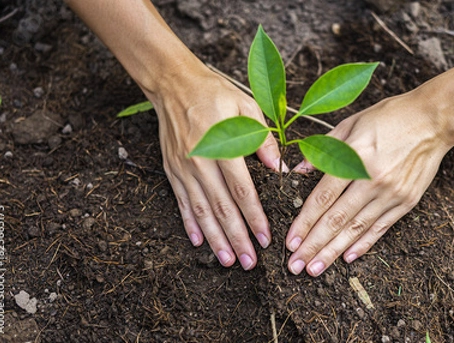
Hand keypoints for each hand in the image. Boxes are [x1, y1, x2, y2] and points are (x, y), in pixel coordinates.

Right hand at [148, 65, 282, 269]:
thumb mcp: (246, 107)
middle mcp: (200, 162)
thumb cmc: (215, 93)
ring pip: (202, 211)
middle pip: (222, 208)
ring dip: (216, 239)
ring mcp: (183, 168)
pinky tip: (199, 242)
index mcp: (222, 147)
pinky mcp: (173, 170)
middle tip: (250, 262)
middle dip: (237, 238)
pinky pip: (182, 202)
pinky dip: (190, 224)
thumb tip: (280, 170)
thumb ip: (263, 140)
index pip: (242, 191)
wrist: (174, 85)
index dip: (254, 218)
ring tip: (228, 260)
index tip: (266, 239)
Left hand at [285, 93, 451, 275]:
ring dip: (333, 252)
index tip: (290, 242)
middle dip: (313, 246)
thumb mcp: (349, 124)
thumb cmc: (388, 117)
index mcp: (354, 158)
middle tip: (295, 266)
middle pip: (336, 220)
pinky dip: (363, 244)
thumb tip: (297, 173)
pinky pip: (380, 228)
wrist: (433, 120)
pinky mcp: (406, 201)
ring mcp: (391, 193)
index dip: (304, 223)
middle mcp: (372, 180)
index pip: (322, 199)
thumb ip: (323, 151)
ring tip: (315, 269)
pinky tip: (347, 258)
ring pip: (356, 229)